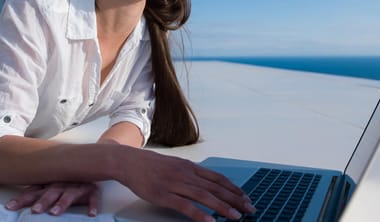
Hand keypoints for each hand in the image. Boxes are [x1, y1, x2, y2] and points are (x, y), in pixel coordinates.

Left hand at [5, 182, 99, 215]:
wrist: (92, 165)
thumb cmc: (67, 180)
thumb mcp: (50, 184)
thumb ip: (36, 192)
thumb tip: (12, 203)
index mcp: (50, 184)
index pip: (34, 191)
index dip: (22, 199)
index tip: (9, 207)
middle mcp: (62, 184)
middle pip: (51, 192)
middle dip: (43, 201)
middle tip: (35, 210)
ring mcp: (77, 187)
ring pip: (70, 195)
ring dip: (62, 203)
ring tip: (55, 212)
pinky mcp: (92, 191)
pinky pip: (93, 198)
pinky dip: (92, 205)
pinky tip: (91, 214)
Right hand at [119, 148, 255, 221]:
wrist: (130, 162)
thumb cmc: (153, 165)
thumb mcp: (175, 165)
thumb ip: (191, 173)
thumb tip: (209, 183)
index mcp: (189, 167)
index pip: (217, 178)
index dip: (233, 188)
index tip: (245, 197)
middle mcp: (185, 174)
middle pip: (215, 188)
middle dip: (234, 199)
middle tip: (249, 209)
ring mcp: (175, 184)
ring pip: (204, 196)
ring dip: (222, 208)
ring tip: (235, 217)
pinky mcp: (164, 195)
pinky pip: (185, 206)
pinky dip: (199, 214)